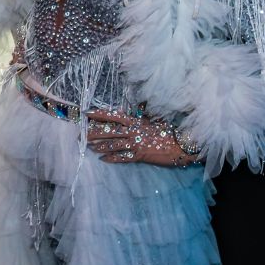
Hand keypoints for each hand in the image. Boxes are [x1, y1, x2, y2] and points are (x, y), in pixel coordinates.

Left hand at [85, 108, 200, 167]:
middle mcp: (134, 131)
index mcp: (136, 120)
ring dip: (99, 145)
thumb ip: (145, 114)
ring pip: (113, 144)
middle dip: (94, 132)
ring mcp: (136, 144)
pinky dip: (112, 158)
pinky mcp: (140, 156)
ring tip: (88, 146)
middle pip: (109, 130)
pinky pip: (123, 157)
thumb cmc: (170, 130)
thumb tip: (139, 106)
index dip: (99, 114)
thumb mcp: (156, 119)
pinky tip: (102, 159)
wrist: (183, 144)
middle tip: (81, 134)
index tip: (86, 113)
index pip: (113, 115)